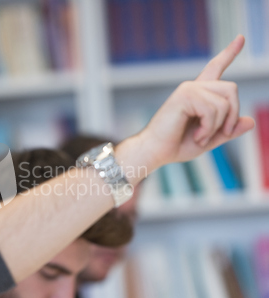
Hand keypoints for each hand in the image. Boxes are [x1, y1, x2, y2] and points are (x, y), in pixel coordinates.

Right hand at [138, 35, 254, 168]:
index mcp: (199, 94)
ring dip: (217, 126)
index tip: (240, 38)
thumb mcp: (209, 139)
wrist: (155, 151)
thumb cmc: (176, 145)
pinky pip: (212, 110)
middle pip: (231, 88)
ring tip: (201, 137)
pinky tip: (197, 135)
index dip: (229, 53)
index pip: (216, 68)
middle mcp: (193, 87)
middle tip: (223, 133)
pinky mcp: (184, 96)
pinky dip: (208, 128)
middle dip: (232, 114)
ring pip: (224, 103)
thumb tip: (251, 121)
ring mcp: (188, 89)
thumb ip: (228, 130)